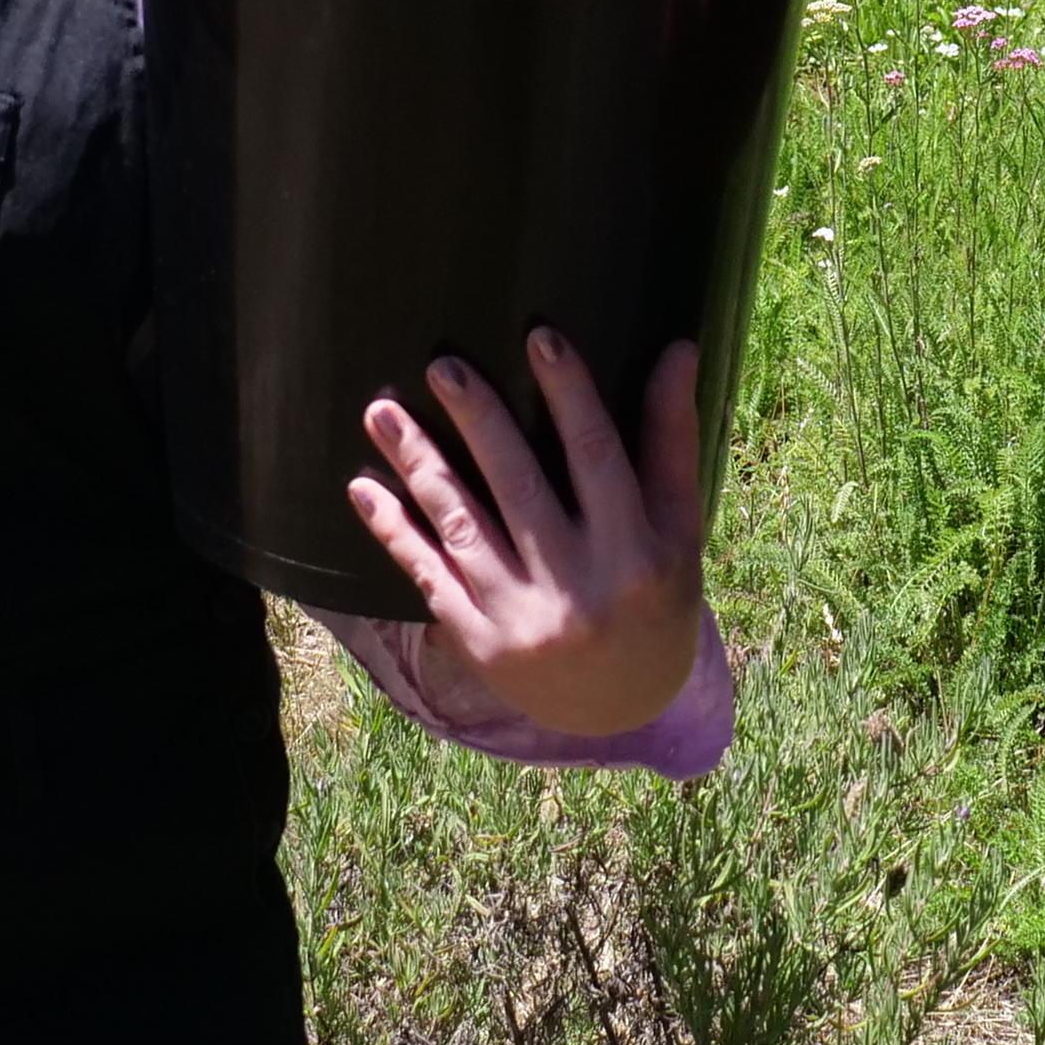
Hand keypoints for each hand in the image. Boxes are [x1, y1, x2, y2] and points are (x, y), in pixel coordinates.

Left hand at [346, 330, 707, 738]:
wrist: (621, 707)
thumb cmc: (656, 596)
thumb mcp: (680, 529)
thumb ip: (672, 440)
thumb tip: (677, 349)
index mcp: (636, 553)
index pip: (599, 458)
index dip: (571, 396)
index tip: (541, 337)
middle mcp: (576, 588)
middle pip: (520, 486)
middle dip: (479, 422)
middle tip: (444, 364)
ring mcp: (519, 618)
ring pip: (461, 526)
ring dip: (418, 465)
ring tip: (382, 409)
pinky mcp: (477, 642)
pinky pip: (428, 576)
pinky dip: (394, 532)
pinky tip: (363, 488)